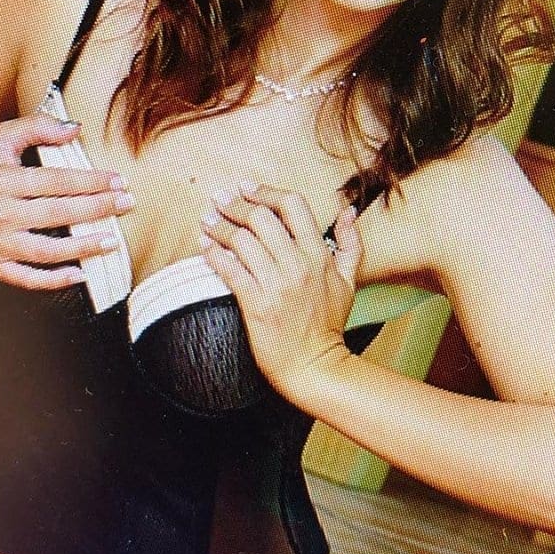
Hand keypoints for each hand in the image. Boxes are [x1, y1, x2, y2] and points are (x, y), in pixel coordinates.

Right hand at [0, 114, 132, 288]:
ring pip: (48, 251)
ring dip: (85, 247)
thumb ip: (38, 126)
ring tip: (113, 241)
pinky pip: (27, 279)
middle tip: (126, 204)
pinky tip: (80, 274)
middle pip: (58, 213)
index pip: (57, 181)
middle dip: (98, 209)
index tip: (118, 181)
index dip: (92, 181)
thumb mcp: (2, 138)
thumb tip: (74, 128)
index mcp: (1, 180)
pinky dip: (55, 281)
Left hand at [199, 182, 360, 395]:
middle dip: (235, 204)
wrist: (314, 365)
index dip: (266, 191)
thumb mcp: (349, 281)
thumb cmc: (329, 324)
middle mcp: (298, 265)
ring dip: (219, 226)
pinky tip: (204, 246)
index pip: (293, 206)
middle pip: (261, 218)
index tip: (247, 187)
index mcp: (319, 255)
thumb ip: (350, 243)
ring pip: (242, 241)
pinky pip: (229, 269)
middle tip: (219, 199)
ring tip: (207, 220)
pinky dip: (213, 253)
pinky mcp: (256, 303)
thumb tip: (349, 212)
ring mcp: (276, 284)